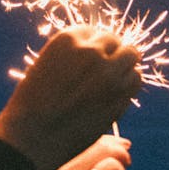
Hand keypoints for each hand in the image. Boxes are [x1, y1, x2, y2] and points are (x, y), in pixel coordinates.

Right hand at [0, 26, 140, 169]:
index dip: (92, 47)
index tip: (90, 60)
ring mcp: (108, 72)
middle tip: (104, 72)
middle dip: (110, 54)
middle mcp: (90, 50)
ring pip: (131, 55)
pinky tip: (117, 94)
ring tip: (112, 82)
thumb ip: (71, 56)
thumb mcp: (45, 67)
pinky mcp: (120, 94)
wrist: (32, 137)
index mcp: (67, 39)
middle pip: (115, 40)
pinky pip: (136, 78)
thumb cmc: (32, 105)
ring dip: (124, 66)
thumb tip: (96, 53)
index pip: (92, 31)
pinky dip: (130, 83)